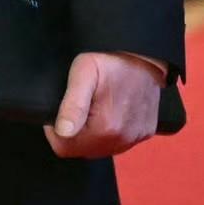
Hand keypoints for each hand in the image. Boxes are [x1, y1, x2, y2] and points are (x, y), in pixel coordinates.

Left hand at [45, 52, 161, 157]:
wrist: (147, 56)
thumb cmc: (114, 61)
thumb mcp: (84, 71)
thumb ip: (72, 104)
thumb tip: (63, 132)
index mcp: (105, 127)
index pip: (64, 147)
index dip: (56, 129)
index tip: (64, 109)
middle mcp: (121, 139)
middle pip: (81, 149)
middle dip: (75, 131)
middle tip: (83, 102)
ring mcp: (133, 139)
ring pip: (98, 148)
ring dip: (93, 132)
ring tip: (98, 105)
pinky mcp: (143, 134)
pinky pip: (116, 143)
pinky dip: (110, 131)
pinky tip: (112, 110)